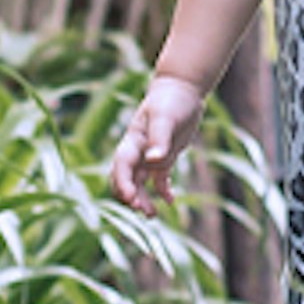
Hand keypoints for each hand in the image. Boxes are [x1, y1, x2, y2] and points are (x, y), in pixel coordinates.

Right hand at [107, 74, 205, 214]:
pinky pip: (158, 180)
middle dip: (129, 196)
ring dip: (143, 199)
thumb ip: (159, 139)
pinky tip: (170, 202)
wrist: (182, 89)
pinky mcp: (163, 158)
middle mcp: (137, 150)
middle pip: (125, 178)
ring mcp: (149, 155)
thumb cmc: (171, 100)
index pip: (121, 165)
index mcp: (133, 140)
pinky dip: (162, 191)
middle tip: (142, 210)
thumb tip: (154, 160)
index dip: (122, 183)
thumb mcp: (166, 117)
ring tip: (152, 215)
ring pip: (140, 183)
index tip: (130, 199)